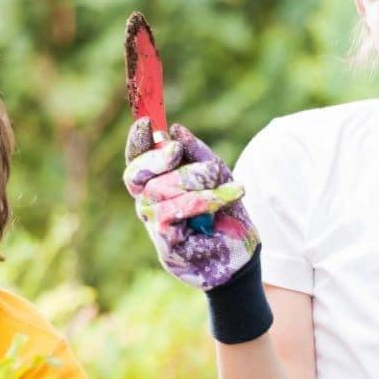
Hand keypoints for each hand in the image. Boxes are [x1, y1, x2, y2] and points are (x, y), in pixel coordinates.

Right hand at [122, 118, 259, 289]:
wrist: (242, 256)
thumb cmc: (227, 217)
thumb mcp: (219, 177)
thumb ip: (199, 155)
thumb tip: (176, 130)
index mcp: (159, 187)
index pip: (137, 163)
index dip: (136, 143)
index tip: (146, 122)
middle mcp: (150, 205)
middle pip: (138, 174)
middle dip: (158, 157)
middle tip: (179, 150)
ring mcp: (155, 225)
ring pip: (159, 190)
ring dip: (196, 181)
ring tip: (228, 185)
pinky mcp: (165, 243)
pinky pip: (172, 211)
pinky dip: (202, 200)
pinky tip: (226, 197)